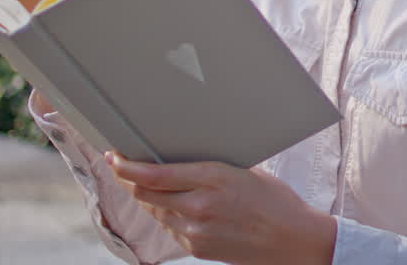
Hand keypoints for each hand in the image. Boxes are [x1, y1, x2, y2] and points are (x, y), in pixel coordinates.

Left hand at [105, 153, 336, 264]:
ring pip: (155, 211)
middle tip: (122, 168)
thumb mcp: (243, 171)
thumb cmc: (274, 201)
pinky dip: (167, 215)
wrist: (292, 239)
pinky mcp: (197, 248)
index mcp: (213, 179)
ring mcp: (196, 231)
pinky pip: (170, 228)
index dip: (127, 167)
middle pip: (146, 194)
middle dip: (129, 180)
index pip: (154, 174)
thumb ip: (208, 169)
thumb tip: (177, 162)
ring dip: (148, 197)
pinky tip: (175, 206)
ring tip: (147, 184)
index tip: (114, 157)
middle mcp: (199, 206)